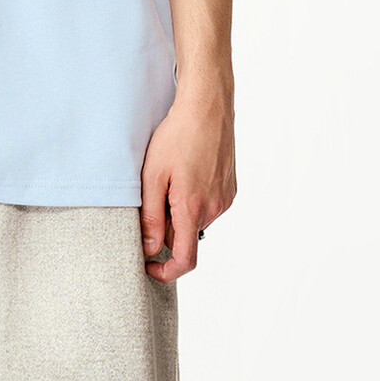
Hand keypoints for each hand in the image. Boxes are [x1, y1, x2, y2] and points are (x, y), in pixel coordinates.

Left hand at [139, 79, 236, 282]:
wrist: (207, 107)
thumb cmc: (177, 136)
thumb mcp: (153, 175)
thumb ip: (150, 216)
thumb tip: (149, 248)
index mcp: (192, 208)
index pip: (184, 260)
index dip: (165, 272)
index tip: (148, 266)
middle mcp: (215, 208)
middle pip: (185, 236)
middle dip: (166, 226)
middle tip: (153, 193)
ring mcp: (226, 199)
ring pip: (196, 219)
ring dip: (180, 210)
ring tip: (171, 175)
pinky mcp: (231, 189)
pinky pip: (208, 205)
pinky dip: (194, 198)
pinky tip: (187, 170)